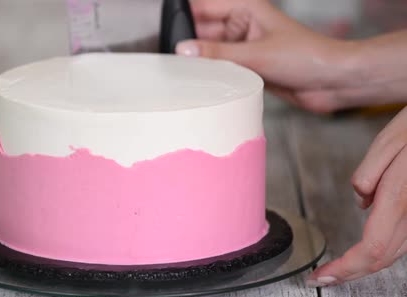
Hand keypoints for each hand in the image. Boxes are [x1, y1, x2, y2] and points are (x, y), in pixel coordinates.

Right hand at [176, 0, 357, 112]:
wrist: (333, 82)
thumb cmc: (306, 56)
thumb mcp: (257, 54)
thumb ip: (218, 54)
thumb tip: (183, 49)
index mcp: (245, 9)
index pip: (203, 8)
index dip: (183, 18)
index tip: (165, 34)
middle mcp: (242, 26)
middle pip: (202, 32)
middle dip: (188, 45)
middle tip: (172, 61)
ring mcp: (243, 48)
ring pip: (209, 53)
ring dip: (199, 64)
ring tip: (186, 75)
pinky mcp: (246, 68)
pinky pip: (220, 70)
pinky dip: (210, 77)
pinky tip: (201, 85)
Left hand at [307, 107, 406, 285]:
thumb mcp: (392, 141)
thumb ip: (370, 174)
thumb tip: (362, 201)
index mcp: (402, 197)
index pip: (371, 249)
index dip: (344, 269)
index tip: (320, 277)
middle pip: (382, 258)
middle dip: (349, 273)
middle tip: (322, 279)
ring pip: (395, 252)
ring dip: (364, 266)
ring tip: (337, 270)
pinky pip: (403, 239)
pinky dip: (381, 251)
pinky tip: (363, 252)